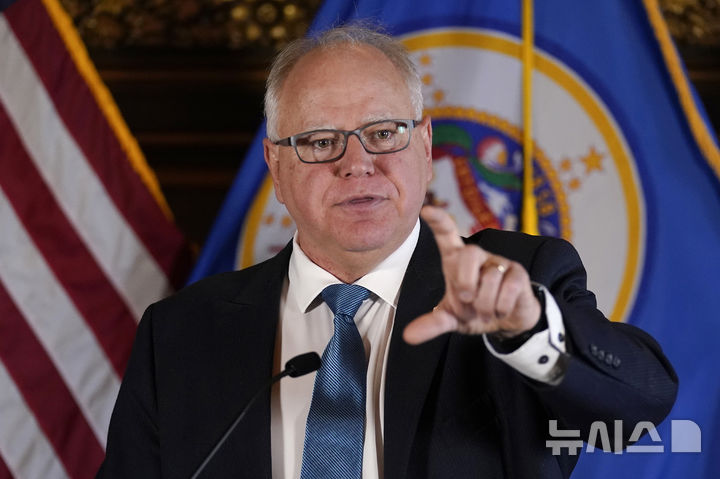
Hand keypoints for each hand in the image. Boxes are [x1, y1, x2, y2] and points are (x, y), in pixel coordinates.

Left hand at [403, 206, 540, 344]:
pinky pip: (508, 288)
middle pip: (469, 253)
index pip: (446, 234)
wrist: (507, 322)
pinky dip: (500, 307)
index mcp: (456, 261)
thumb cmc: (475, 311)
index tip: (426, 210)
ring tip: (485, 311)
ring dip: (484, 305)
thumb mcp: (452, 319)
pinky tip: (500, 310)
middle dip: (466, 282)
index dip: (438, 221)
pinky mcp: (517, 273)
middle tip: (466, 300)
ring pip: (489, 278)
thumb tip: (408, 336)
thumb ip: (432, 324)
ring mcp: (498, 262)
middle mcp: (477, 256)